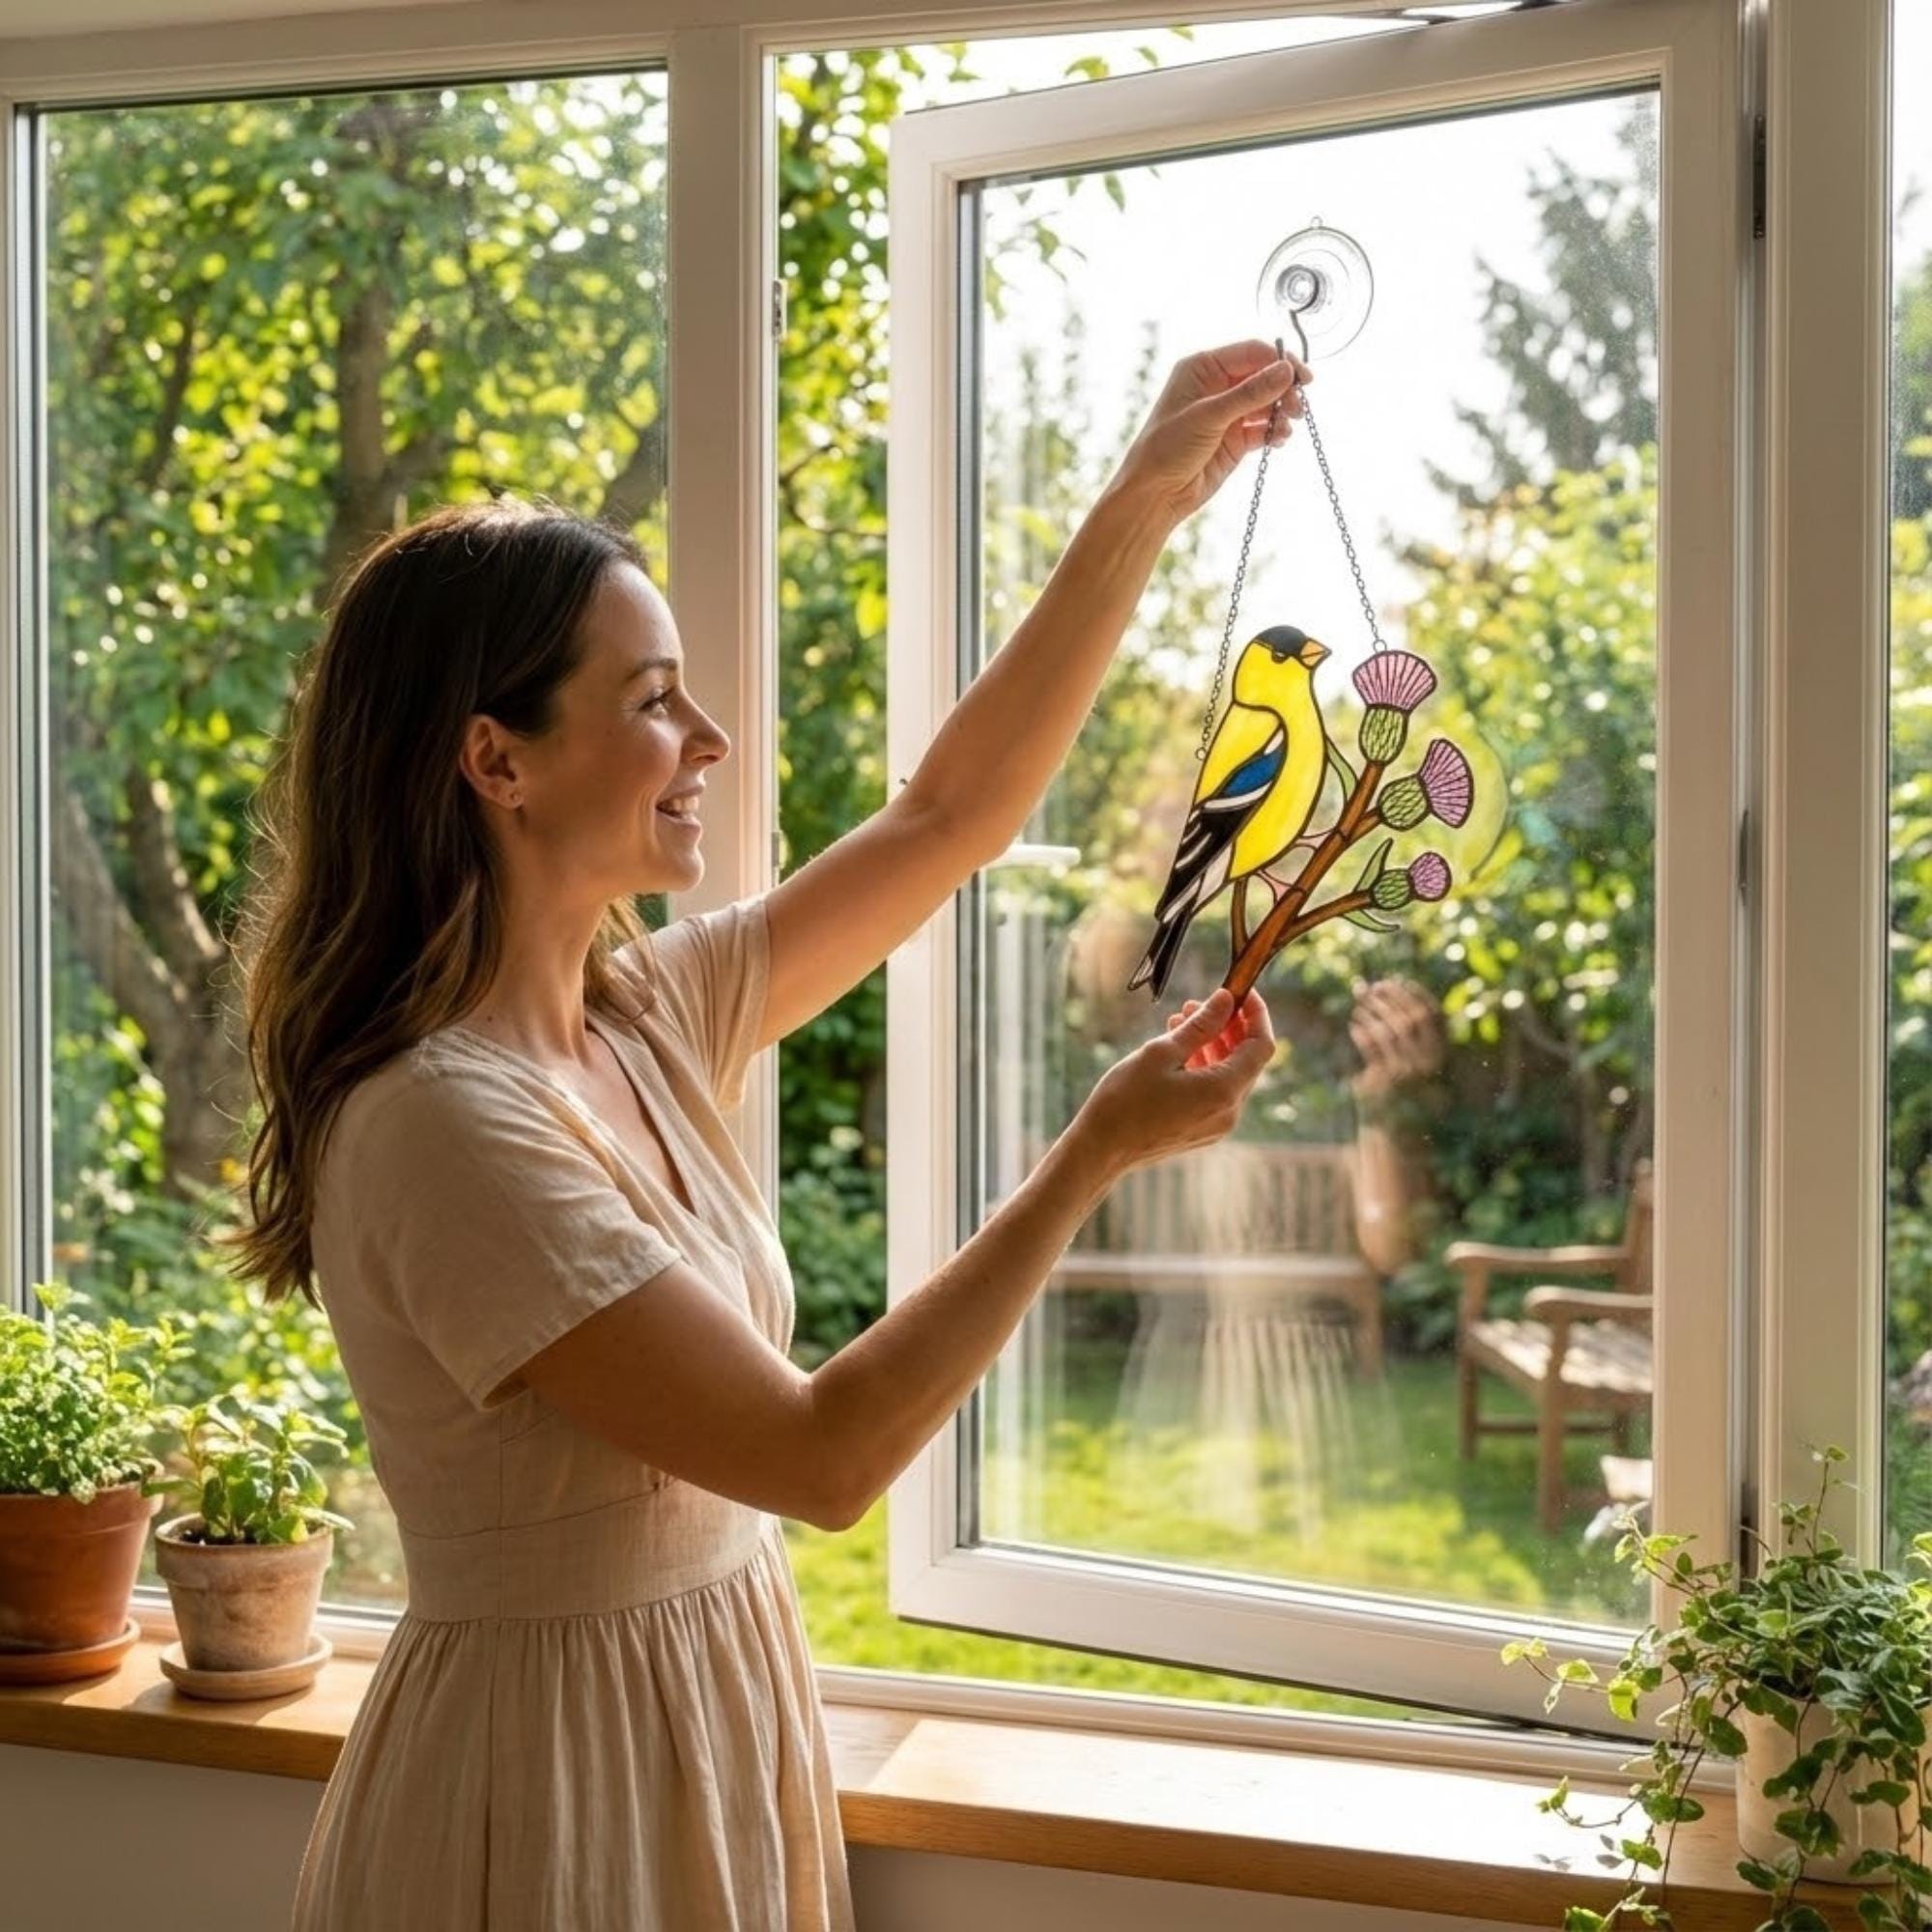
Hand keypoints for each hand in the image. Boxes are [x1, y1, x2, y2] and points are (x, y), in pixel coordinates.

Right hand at [1078, 985, 1274, 1175]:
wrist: (1100, 1149)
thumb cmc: (1125, 1100)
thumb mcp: (1161, 1053)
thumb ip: (1201, 1026)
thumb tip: (1225, 1000)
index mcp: (1224, 1091)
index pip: (1261, 1045)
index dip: (1255, 1014)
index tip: (1238, 991)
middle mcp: (1229, 1112)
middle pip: (1246, 1060)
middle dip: (1228, 1027)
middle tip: (1199, 1003)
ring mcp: (1216, 1125)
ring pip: (1229, 1075)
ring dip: (1212, 1044)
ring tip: (1181, 1020)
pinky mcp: (1201, 1130)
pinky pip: (1214, 1091)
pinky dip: (1203, 1066)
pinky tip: (1177, 1049)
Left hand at [1104, 340, 1309, 527]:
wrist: (1155, 494)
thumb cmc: (1167, 448)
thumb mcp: (1209, 416)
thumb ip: (1250, 394)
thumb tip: (1287, 370)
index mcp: (1203, 368)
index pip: (1251, 353)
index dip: (1279, 362)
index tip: (1302, 378)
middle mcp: (1216, 386)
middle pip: (1264, 376)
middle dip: (1283, 390)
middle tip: (1298, 409)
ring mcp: (1227, 413)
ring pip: (1266, 402)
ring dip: (1282, 411)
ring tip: (1288, 426)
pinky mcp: (1235, 440)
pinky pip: (1263, 428)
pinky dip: (1275, 432)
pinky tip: (1280, 440)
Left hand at [1349, 978, 1442, 1100]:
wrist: (1396, 1132)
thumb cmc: (1402, 1091)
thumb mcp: (1410, 1061)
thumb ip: (1400, 1029)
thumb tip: (1375, 989)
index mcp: (1441, 1055)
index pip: (1435, 1015)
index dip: (1417, 993)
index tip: (1399, 979)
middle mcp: (1428, 1063)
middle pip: (1411, 1018)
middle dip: (1392, 997)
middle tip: (1373, 987)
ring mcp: (1407, 1072)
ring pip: (1389, 1030)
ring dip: (1373, 1013)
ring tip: (1359, 1008)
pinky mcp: (1385, 1081)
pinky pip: (1372, 1047)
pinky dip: (1362, 1032)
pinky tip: (1354, 1026)